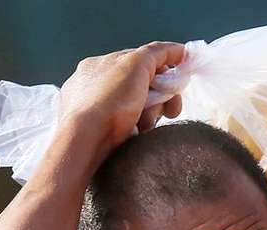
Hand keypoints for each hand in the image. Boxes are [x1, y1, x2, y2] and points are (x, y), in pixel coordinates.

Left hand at [58, 41, 184, 152]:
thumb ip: (158, 52)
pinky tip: (137, 134)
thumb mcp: (135, 64)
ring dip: (151, 115)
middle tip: (170, 110)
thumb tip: (179, 50)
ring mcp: (97, 112)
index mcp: (99, 65)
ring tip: (145, 124)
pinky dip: (139, 129)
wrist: (87, 141)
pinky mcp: (101, 135)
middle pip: (142, 87)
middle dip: (160, 98)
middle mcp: (95, 87)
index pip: (140, 61)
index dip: (164, 70)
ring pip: (138, 109)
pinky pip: (131, 128)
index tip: (178, 85)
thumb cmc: (108, 100)